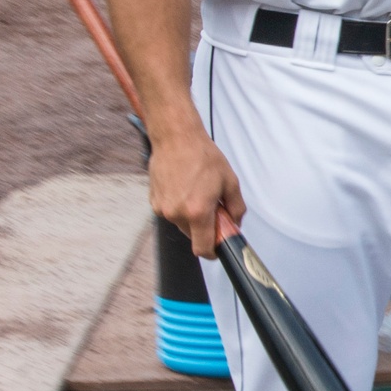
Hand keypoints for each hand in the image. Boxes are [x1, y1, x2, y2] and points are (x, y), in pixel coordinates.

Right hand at [149, 126, 245, 256]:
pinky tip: (185, 188)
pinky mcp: (154, 202)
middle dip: (204, 227)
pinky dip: (180, 207)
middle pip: (193, 236)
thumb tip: (235, 223)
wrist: (176, 138)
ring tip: (197, 192)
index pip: (202, 249)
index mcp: (197, 212)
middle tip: (213, 208)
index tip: (218, 247)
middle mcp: (177, 214)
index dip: (212, 252)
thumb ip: (236, 208)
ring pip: (182, 224)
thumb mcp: (230, 181)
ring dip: (191, 216)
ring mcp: (163, 209)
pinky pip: (171, 213)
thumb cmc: (202, 156)